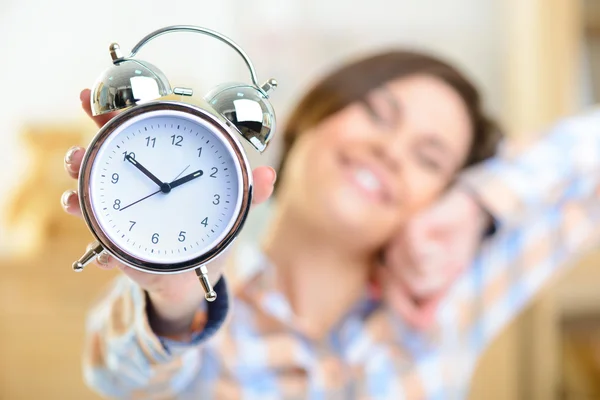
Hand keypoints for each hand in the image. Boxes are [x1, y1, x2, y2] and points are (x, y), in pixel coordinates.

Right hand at [62, 89, 276, 336]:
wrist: (194, 269)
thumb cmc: (209, 226)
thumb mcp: (230, 206)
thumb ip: (248, 191)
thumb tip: (269, 175)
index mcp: (158, 163)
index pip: (129, 130)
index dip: (106, 111)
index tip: (87, 98)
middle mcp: (132, 183)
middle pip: (98, 159)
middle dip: (81, 154)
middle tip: (79, 156)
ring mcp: (117, 211)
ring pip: (87, 196)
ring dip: (77, 196)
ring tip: (76, 200)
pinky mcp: (114, 241)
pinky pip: (98, 242)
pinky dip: (97, 249)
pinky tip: (103, 256)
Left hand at [378, 186, 491, 329]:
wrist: (468, 213)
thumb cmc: (454, 244)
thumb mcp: (446, 279)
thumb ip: (431, 301)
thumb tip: (422, 326)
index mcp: (395, 269)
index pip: (394, 301)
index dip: (409, 312)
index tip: (427, 312)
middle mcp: (391, 256)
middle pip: (410, 291)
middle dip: (436, 284)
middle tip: (447, 267)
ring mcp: (397, 241)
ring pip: (415, 277)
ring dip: (439, 269)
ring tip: (444, 252)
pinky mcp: (408, 228)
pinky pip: (420, 257)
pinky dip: (437, 254)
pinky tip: (440, 241)